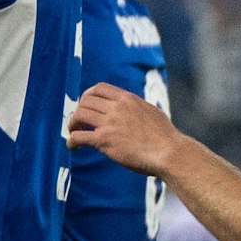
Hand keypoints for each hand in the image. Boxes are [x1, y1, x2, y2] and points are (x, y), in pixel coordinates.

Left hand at [67, 82, 182, 175]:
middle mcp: (116, 107)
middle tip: (79, 123)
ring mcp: (109, 123)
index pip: (99, 88)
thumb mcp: (150, 111)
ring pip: (78, 115)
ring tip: (75, 133)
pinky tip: (74, 148)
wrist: (169, 152)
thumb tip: (130, 108)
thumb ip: (135, 108)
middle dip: (79, 111)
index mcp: (127, 99)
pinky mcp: (104, 140)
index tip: (86, 105)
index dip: (88, 96)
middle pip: (85, 101)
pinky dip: (71, 141)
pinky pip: (78, 136)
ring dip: (73, 125)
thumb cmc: (164, 137)